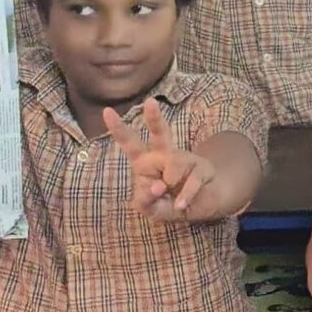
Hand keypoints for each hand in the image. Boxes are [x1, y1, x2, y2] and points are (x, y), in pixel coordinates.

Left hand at [104, 98, 218, 221]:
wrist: (205, 204)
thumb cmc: (172, 202)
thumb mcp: (153, 209)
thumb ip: (147, 203)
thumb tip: (156, 187)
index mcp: (146, 162)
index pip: (131, 144)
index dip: (119, 129)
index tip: (106, 111)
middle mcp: (165, 155)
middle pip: (160, 133)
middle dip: (154, 118)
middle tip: (150, 103)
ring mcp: (185, 159)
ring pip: (174, 164)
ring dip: (172, 184)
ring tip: (173, 198)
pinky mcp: (202, 167)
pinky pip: (191, 181)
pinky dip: (185, 197)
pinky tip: (181, 206)